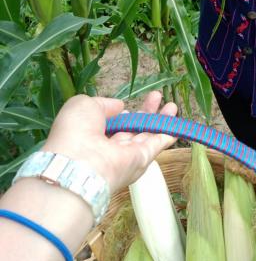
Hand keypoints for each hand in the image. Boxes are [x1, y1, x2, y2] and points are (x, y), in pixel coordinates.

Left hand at [44, 92, 176, 193]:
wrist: (80, 164)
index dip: (121, 115)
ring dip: (160, 120)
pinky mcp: (140, 161)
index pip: (111, 125)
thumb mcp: (84, 106)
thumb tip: (120, 107)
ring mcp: (126, 156)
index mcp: (92, 136)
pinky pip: (156, 146)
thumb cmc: (76, 131)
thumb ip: (104, 104)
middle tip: (157, 96)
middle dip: (146, 112)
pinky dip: (167, 136)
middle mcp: (109, 148)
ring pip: (147, 135)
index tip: (128, 106)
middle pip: (133, 128)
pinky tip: (176, 127)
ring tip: (173, 106)